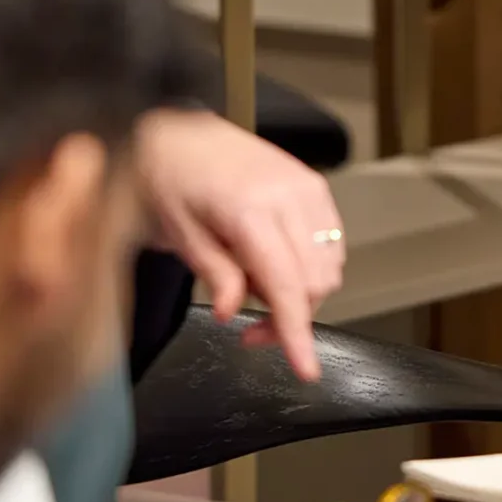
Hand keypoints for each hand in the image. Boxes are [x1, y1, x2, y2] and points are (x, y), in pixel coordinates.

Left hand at [134, 109, 344, 380]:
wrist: (180, 132)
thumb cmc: (170, 176)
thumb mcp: (177, 232)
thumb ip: (213, 274)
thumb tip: (230, 312)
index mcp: (249, 209)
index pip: (286, 286)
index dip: (297, 333)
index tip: (306, 369)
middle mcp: (288, 196)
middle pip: (314, 284)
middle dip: (288, 317)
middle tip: (247, 326)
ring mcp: (307, 188)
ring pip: (328, 268)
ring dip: (299, 293)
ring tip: (254, 283)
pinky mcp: (314, 186)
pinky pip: (331, 244)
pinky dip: (309, 267)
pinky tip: (274, 262)